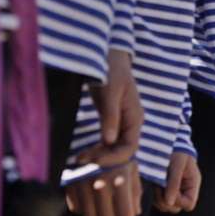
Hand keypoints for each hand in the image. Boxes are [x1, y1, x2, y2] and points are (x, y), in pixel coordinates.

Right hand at [65, 160, 140, 215]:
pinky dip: (84, 209)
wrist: (93, 136)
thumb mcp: (130, 167)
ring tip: (104, 214)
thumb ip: (135, 190)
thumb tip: (136, 212)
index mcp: (120, 180)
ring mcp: (84, 185)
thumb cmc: (117, 155)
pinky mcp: (70, 184)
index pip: (125, 214)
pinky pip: (76, 208)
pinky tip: (91, 202)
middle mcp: (101, 185)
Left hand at [81, 50, 143, 165]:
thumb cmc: (111, 70)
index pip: (130, 147)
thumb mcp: (110, 91)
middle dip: (103, 158)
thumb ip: (110, 116)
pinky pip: (107, 141)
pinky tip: (84, 151)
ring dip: (99, 155)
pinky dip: (97, 148)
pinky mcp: (111, 119)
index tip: (93, 160)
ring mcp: (121, 121)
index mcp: (135, 116)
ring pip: (114, 147)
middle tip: (81, 159)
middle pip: (122, 150)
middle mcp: (131, 122)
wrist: (108, 55)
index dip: (114, 158)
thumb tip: (109, 141)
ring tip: (79, 157)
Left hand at [153, 152, 199, 213]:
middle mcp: (185, 190)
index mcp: (192, 184)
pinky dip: (155, 196)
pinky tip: (155, 184)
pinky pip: (159, 201)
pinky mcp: (165, 189)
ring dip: (159, 198)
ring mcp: (175, 191)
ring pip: (166, 206)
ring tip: (158, 184)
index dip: (179, 202)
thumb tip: (169, 203)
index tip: (169, 190)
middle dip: (166, 200)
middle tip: (160, 186)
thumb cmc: (177, 151)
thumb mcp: (177, 164)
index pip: (189, 204)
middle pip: (176, 207)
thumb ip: (174, 183)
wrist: (170, 142)